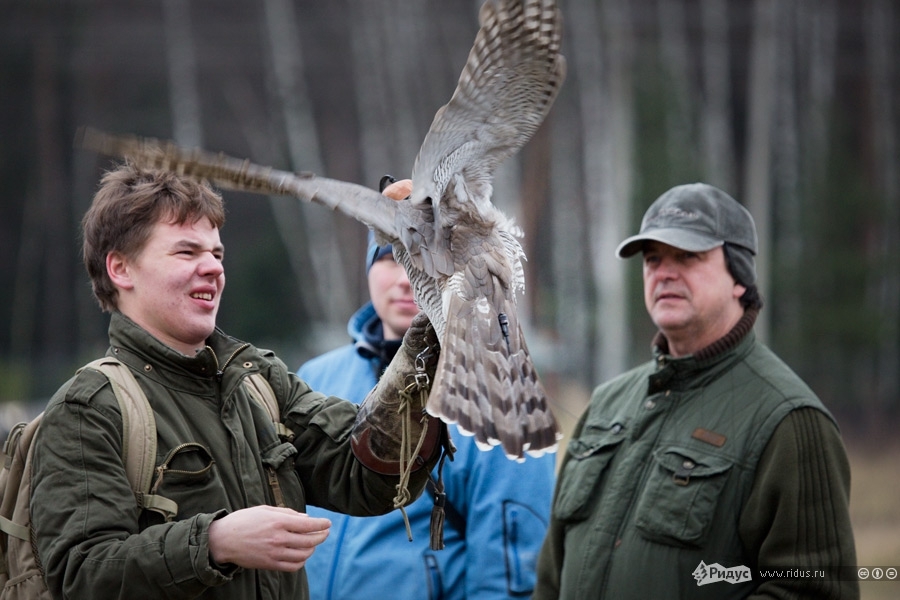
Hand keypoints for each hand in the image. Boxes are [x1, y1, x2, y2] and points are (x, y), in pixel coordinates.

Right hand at [208, 505, 330, 571]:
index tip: (328, 523)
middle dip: (321, 536)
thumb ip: (288, 513)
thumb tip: (306, 518)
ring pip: (303, 554)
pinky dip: (301, 561)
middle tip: (325, 532)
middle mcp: (278, 538)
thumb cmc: (244, 520)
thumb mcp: (266, 509)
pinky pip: (293, 566)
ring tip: (313, 543)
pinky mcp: (270, 564)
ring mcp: (274, 553)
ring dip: (312, 549)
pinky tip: (302, 555)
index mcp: (278, 521)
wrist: (223, 539)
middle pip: (309, 540)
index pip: (308, 524)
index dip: (322, 524)